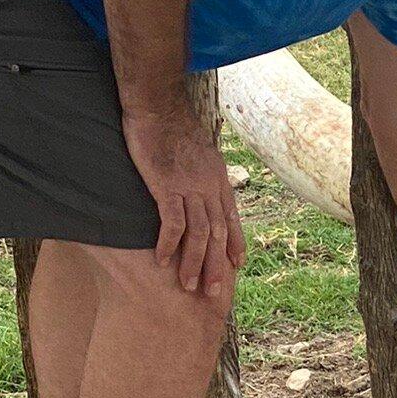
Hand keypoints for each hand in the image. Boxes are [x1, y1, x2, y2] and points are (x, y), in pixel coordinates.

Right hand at [122, 102, 246, 296]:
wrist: (159, 105)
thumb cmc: (173, 127)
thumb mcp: (198, 151)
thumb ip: (203, 171)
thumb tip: (203, 183)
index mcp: (218, 179)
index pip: (231, 218)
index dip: (235, 243)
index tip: (237, 265)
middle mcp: (209, 186)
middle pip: (218, 233)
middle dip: (217, 265)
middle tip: (215, 292)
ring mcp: (190, 187)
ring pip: (199, 233)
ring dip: (195, 262)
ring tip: (189, 286)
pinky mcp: (167, 186)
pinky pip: (172, 221)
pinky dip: (170, 243)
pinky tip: (163, 260)